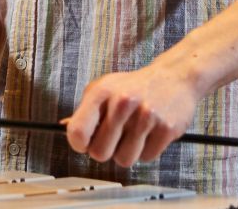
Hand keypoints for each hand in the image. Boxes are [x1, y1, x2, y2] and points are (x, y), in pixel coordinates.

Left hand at [65, 60, 203, 166]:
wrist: (173, 77)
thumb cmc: (132, 86)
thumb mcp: (104, 89)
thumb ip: (84, 111)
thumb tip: (64, 126)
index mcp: (102, 93)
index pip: (78, 132)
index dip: (79, 144)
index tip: (85, 143)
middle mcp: (123, 102)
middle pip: (100, 153)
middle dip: (105, 151)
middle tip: (114, 139)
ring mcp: (146, 115)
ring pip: (124, 160)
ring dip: (127, 153)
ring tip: (133, 135)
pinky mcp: (166, 128)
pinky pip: (146, 158)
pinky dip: (146, 151)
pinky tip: (149, 133)